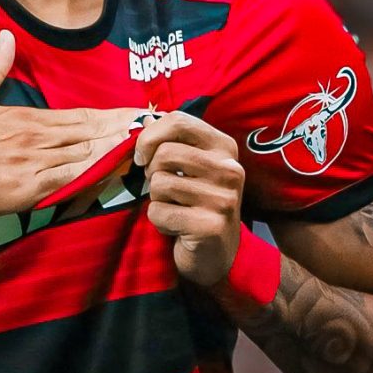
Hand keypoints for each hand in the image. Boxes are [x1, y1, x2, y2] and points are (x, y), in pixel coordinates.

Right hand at [0, 30, 141, 218]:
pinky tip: (114, 175)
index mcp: (27, 118)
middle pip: (92, 134)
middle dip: (126, 131)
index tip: (140, 114)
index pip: (82, 116)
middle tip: (158, 129)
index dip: (114, 116)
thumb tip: (4, 35)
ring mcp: (32, 164)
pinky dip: (93, 178)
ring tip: (148, 150)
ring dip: (118, 153)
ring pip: (86, 157)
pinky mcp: (24, 190)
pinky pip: (67, 184)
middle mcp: (36, 137)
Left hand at [134, 111, 244, 286]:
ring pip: (159, 183)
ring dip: (156, 199)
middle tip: (164, 189)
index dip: (150, 136)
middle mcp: (229, 168)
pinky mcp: (210, 226)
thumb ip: (170, 140)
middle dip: (152, 173)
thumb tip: (144, 119)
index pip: (179, 120)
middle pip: (165, 153)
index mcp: (224, 146)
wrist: (216, 253)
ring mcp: (223, 198)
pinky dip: (158, 220)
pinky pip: (159, 212)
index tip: (142, 156)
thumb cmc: (196, 202)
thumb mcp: (191, 165)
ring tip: (174, 208)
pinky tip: (176, 227)